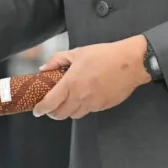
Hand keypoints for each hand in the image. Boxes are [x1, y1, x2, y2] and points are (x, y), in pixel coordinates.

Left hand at [35, 37, 151, 120]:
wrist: (131, 63)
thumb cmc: (105, 55)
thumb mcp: (78, 52)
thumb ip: (57, 60)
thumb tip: (44, 69)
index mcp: (71, 83)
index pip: (50, 103)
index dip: (40, 109)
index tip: (37, 110)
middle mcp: (80, 97)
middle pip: (60, 115)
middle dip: (52, 113)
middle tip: (50, 107)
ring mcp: (92, 103)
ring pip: (74, 115)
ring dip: (67, 111)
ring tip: (67, 101)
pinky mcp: (102, 106)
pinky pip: (88, 111)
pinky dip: (82, 107)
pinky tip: (84, 97)